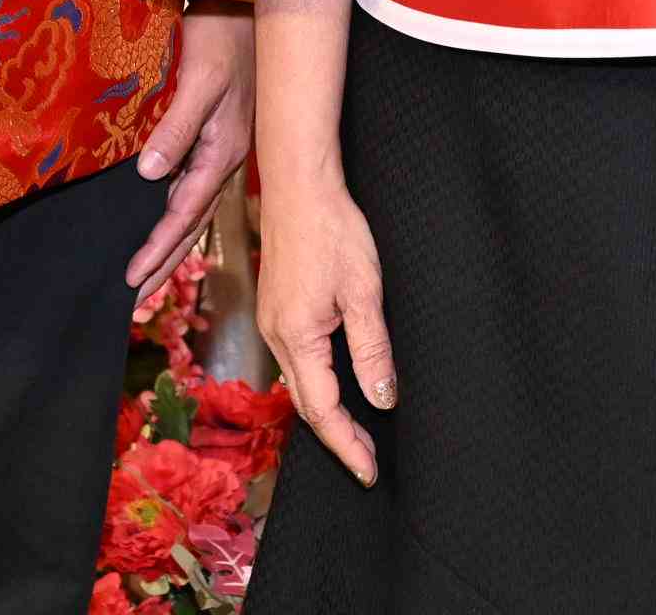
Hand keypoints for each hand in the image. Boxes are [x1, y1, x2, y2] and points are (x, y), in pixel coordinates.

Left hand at [127, 4, 251, 294]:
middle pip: (191, 223)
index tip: (133, 280)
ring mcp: (223, 146)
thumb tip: (148, 175)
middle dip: (164, 262)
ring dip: (170, 244)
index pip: (185, 213)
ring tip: (147, 275)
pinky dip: (177, 213)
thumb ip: (177, 128)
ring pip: (194, 209)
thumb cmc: (224, 35)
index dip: (158, 248)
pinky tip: (164, 220)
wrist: (251, 3)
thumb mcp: (201, 80)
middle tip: (135, 299)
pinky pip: (194, 186)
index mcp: (222, 150)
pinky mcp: (217, 133)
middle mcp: (224, 156)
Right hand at [253, 168, 394, 485]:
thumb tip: (382, 400)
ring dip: (325, 412)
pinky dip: (316, 384)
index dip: (347, 445)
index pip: (323, 411)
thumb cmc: (333, 229)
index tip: (368, 472)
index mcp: (297, 337)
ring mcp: (272, 322)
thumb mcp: (364, 292)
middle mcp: (276, 336)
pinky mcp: (276, 308)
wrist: (299, 184)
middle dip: (336, 437)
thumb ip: (372, 350)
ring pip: (298, 384)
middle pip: (305, 405)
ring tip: (357, 432)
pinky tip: (336, 384)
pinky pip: (294, 361)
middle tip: (367, 461)